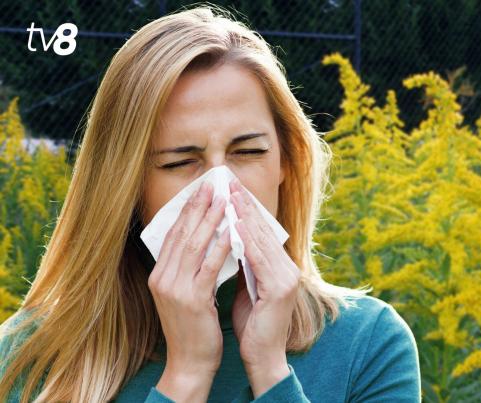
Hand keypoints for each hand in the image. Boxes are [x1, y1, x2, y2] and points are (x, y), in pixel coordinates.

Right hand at [148, 181, 232, 397]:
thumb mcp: (185, 293)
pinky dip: (220, 246)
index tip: (200, 190)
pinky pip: (208, 267)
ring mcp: (175, 289)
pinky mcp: (192, 300)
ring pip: (193, 246)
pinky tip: (232, 232)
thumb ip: (189, 269)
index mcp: (159, 275)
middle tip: (213, 185)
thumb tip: (204, 240)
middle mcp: (162, 279)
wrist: (190, 361)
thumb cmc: (193, 327)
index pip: (172, 235)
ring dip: (210, 220)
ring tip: (224, 200)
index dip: (187, 211)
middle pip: (181, 234)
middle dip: (198, 207)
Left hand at [228, 178, 300, 395]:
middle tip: (229, 183)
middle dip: (245, 206)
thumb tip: (230, 241)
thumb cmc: (253, 324)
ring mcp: (287, 277)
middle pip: (265, 230)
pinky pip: (260, 258)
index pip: (263, 233)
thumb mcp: (248, 288)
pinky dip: (247, 240)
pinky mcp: (280, 288)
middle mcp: (288, 268)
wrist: (263, 356)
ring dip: (245, 216)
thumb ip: (245, 265)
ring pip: (262, 240)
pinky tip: (235, 225)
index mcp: (281, 268)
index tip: (230, 190)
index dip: (246, 210)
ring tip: (230, 196)